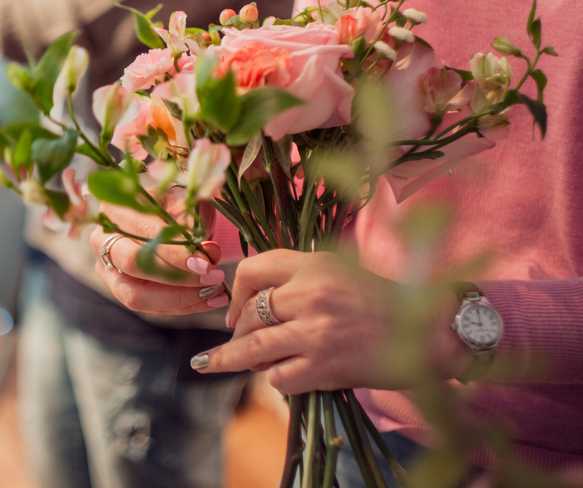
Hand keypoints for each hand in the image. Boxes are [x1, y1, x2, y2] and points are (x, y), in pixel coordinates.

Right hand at [88, 202, 224, 315]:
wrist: (168, 217)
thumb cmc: (175, 206)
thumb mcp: (185, 202)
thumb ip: (194, 224)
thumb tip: (208, 252)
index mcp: (115, 210)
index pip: (144, 235)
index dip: (175, 253)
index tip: (206, 264)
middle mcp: (101, 241)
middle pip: (133, 266)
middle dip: (177, 277)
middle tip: (213, 278)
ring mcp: (107, 269)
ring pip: (136, 295)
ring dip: (180, 298)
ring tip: (215, 293)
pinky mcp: (120, 290)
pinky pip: (149, 307)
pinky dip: (182, 306)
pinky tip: (209, 300)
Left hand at [191, 250, 467, 393]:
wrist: (430, 333)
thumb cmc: (382, 300)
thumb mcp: (338, 269)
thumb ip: (297, 276)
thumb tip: (249, 298)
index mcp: (313, 265)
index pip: (251, 270)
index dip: (234, 290)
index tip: (232, 308)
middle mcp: (310, 294)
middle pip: (248, 314)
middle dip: (237, 330)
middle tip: (237, 339)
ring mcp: (314, 333)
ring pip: (252, 348)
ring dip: (232, 358)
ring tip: (212, 363)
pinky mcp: (324, 367)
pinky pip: (278, 376)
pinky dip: (276, 377)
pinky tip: (284, 374)